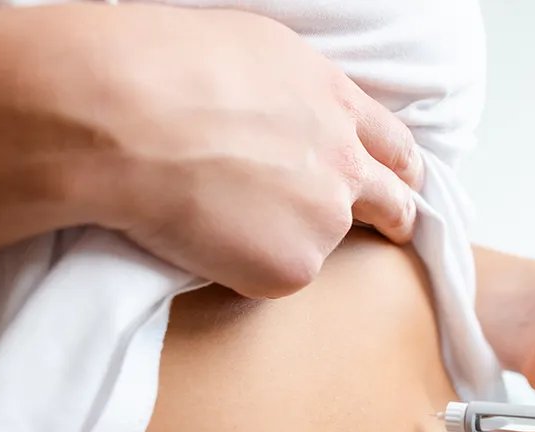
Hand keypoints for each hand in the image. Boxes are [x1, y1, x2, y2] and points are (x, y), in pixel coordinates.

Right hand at [67, 5, 423, 296]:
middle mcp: (344, 164)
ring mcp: (325, 220)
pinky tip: (204, 236)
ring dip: (292, 239)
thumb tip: (287, 115)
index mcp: (335, 103)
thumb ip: (294, 96)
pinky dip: (245, 266)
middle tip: (392, 230)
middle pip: (394, 202)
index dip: (398, 166)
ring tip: (226, 219)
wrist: (131, 117)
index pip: (392, 144)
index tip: (403, 181)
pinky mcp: (293, 268)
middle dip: (397, 217)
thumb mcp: (256, 53)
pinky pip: (273, 275)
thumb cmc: (167, 68)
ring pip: (322, 241)